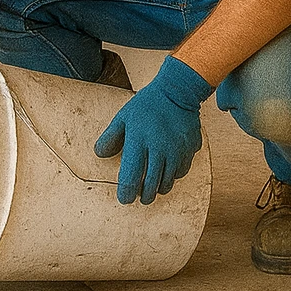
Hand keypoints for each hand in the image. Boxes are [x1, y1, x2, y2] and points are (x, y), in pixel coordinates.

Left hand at [94, 55, 212, 205]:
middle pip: (150, 186)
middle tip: (138, 197)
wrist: (178, 91)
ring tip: (151, 188)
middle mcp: (160, 148)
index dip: (126, 192)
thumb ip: (111, 137)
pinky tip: (166, 171)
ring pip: (167, 183)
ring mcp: (177, 150)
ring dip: (157, 189)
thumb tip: (100, 154)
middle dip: (143, 196)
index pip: (131, 176)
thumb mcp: (123, 117)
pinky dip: (172, 176)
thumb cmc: (146, 105)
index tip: (124, 199)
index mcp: (139, 140)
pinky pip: (180, 172)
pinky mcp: (190, 149)